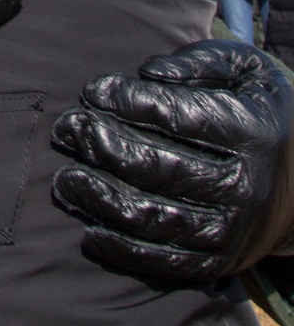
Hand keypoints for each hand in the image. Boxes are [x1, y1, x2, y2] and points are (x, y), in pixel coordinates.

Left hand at [51, 40, 293, 283]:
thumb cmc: (258, 114)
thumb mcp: (246, 72)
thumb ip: (199, 62)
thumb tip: (148, 73)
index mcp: (252, 132)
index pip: (178, 115)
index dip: (127, 102)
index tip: (92, 91)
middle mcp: (243, 185)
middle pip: (158, 167)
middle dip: (102, 146)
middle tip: (67, 129)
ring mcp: (230, 229)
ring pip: (154, 217)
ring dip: (101, 199)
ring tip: (66, 179)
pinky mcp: (218, 263)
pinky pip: (163, 261)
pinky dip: (122, 250)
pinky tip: (89, 230)